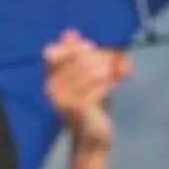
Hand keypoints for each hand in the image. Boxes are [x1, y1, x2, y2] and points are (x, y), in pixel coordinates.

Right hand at [43, 29, 131, 148]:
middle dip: (103, 57)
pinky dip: (111, 83)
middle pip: (79, 57)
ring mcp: (64, 99)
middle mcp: (51, 87)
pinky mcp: (79, 109)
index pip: (53, 51)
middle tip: (117, 64)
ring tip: (118, 74)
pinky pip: (100, 85)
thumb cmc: (91, 102)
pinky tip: (116, 86)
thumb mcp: (87, 73)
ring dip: (110, 69)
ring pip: (92, 69)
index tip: (93, 50)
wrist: (94, 136)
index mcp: (50, 77)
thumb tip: (69, 32)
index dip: (76, 48)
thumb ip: (79, 53)